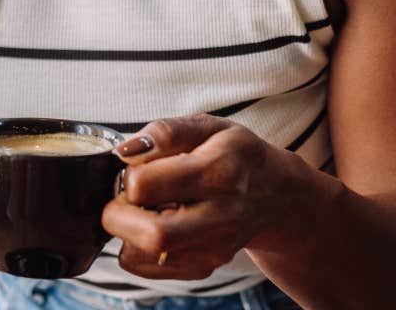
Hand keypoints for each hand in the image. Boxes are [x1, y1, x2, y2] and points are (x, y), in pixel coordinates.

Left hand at [100, 114, 319, 280]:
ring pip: (147, 255)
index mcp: (218, 171)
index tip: (133, 168)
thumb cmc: (236, 155)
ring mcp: (215, 247)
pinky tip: (154, 224)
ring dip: (128, 232)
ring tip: (144, 208)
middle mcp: (221, 216)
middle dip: (119, 215)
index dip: (127, 176)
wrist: (276, 196)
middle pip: (152, 234)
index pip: (147, 186)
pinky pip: (151, 268)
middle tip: (125, 196)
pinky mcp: (206, 266)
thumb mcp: (209, 127)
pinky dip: (138, 248)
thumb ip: (165, 132)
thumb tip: (125, 152)